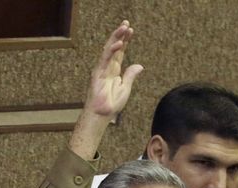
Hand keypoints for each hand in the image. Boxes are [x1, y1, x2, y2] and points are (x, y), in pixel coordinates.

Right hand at [69, 20, 143, 158]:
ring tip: (124, 28)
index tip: (130, 30)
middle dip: (120, 34)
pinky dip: (112, 51)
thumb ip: (130, 76)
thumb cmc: (111, 104)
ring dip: (116, 38)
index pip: (120, 52)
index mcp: (114, 70)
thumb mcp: (125, 88)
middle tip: (126, 23)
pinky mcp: (98, 73)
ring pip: (109, 49)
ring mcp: (101, 69)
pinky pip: (105, 59)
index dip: (125, 41)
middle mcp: (107, 67)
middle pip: (114, 47)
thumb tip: (139, 65)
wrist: (102, 114)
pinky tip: (119, 43)